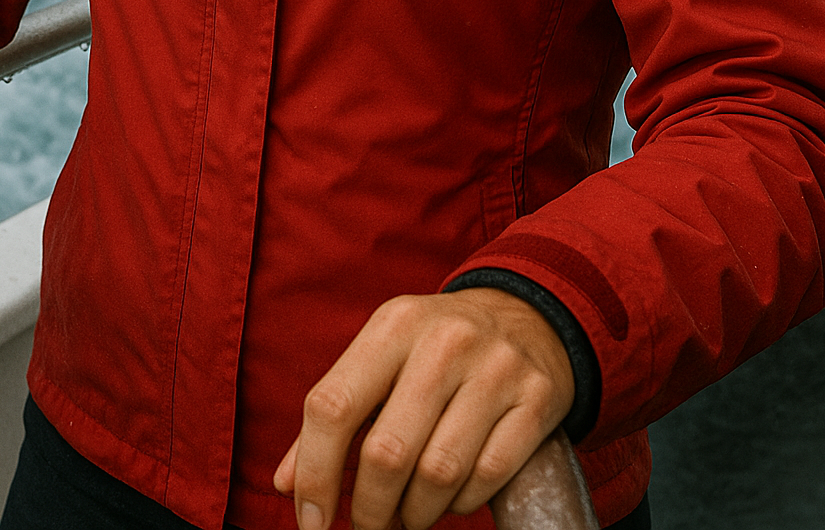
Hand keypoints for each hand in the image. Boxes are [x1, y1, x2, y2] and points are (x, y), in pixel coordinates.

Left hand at [273, 287, 574, 529]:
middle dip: (369, 510)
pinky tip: (452, 493)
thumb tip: (287, 484)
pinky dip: (461, 504)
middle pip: (387, 452)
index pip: (333, 404)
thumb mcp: (382, 358)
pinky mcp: (536, 398)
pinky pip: (486, 479)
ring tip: (409, 511)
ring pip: (438, 475)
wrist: (527, 316)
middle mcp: (444, 340)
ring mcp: (496, 368)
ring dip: (415, 514)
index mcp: (394, 323)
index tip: (311, 521)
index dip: (315, 475)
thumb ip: (335, 414)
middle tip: (369, 525)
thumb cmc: (435, 348)